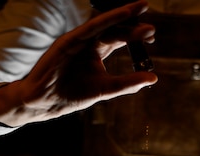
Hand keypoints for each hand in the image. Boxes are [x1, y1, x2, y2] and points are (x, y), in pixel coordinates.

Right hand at [0, 0, 156, 126]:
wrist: (46, 101)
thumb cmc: (72, 95)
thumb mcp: (106, 89)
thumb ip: (128, 83)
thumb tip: (153, 78)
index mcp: (96, 53)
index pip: (119, 38)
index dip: (135, 36)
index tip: (151, 37)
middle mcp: (88, 43)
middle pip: (114, 29)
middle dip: (133, 26)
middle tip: (151, 30)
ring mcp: (78, 40)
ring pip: (104, 24)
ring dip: (123, 15)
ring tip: (141, 9)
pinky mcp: (69, 40)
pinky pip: (90, 27)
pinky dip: (107, 19)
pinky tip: (122, 14)